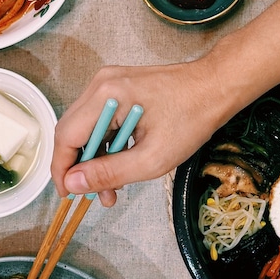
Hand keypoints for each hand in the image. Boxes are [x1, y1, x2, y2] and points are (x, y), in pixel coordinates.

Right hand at [52, 0, 279, 205]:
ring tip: (113, 189)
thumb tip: (72, 184)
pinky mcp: (119, 87)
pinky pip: (100, 120)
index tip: (69, 194)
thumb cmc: (192, 118)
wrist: (217, 87)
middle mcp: (100, 84)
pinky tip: (121, 165)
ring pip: (86, 128)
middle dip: (80, 168)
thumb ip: (109, 172)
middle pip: (72, 132)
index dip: (62, 170)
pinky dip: (107, 145)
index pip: (66, 137)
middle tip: (95, 195)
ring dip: (96, 159)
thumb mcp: (152, 158)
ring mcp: (108, 83)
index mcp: (105, 96)